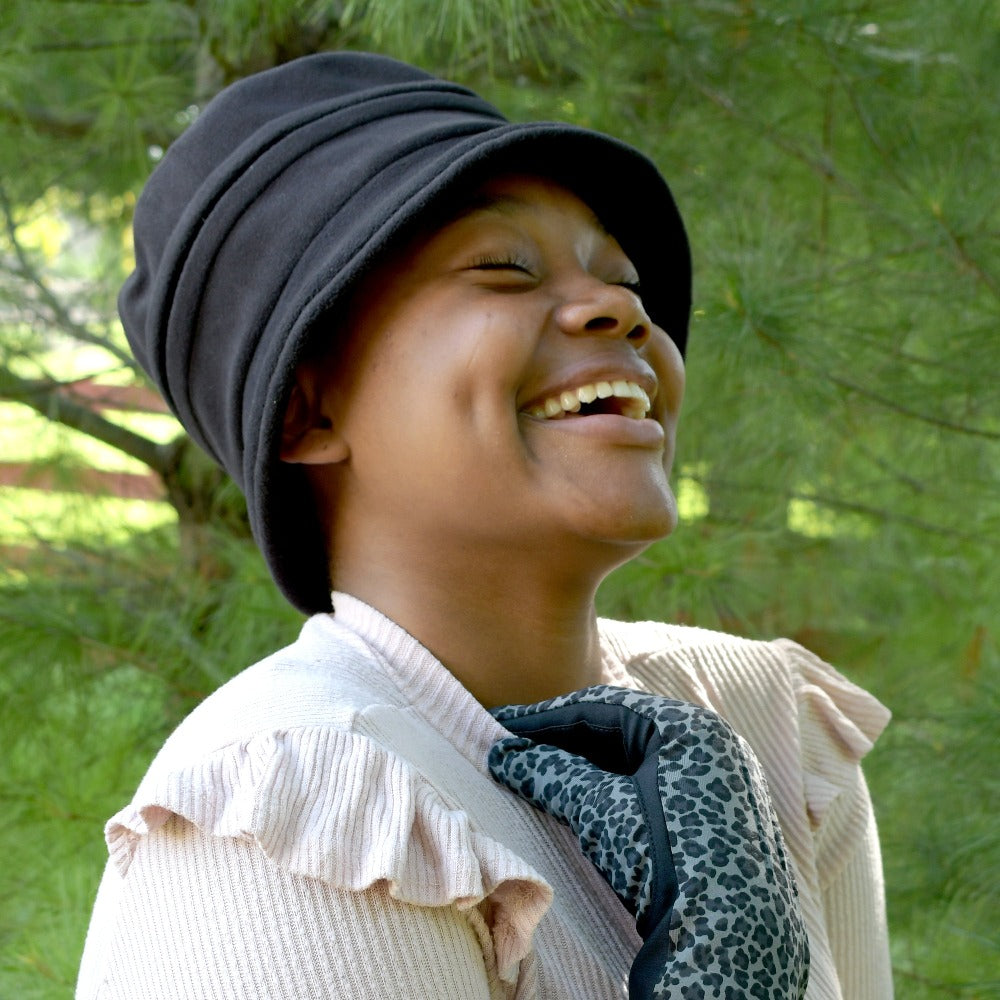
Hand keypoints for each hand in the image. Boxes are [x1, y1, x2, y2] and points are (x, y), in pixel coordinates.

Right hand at [489, 685, 808, 998]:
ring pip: (640, 762)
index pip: (604, 707)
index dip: (545, 717)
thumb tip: (503, 754)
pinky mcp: (724, 821)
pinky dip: (616, 791)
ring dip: (587, 767)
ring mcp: (724, 783)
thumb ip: (550, 773)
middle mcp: (715, 745)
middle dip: (564, 741)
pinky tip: (582, 802)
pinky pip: (659, 789)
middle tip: (515, 749)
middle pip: (622, 731)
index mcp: (691, 727)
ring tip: (539, 775)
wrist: (727, 948)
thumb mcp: (598, 810)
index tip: (501, 724)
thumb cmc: (664, 862)